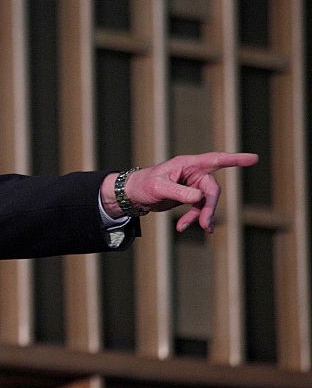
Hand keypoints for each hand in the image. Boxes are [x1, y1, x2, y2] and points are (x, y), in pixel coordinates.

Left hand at [101, 152, 258, 232]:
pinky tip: (182, 228)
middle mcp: (193, 173)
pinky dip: (193, 219)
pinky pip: (197, 209)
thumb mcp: (158, 188)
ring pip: (206, 202)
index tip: (254, 158)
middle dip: (209, 207)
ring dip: (201, 216)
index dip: (235, 159)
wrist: (132, 195)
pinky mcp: (188, 197)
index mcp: (188, 164)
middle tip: (205, 224)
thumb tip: (199, 198)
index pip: (216, 160)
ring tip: (190, 227)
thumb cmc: (143, 185)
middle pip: (212, 190)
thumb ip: (179, 192)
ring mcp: (192, 186)